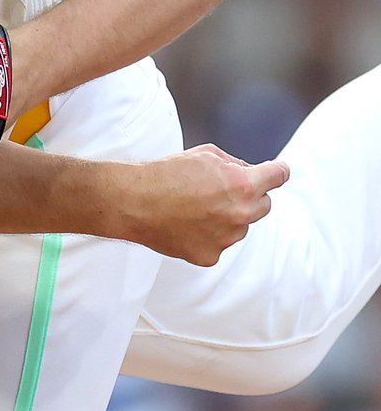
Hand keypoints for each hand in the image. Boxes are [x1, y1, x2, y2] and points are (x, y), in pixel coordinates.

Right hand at [121, 145, 289, 266]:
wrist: (132, 201)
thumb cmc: (165, 173)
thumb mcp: (204, 154)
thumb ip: (234, 163)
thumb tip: (249, 172)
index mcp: (243, 184)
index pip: (279, 176)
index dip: (277, 171)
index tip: (276, 171)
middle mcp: (240, 213)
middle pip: (264, 205)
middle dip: (250, 196)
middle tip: (222, 190)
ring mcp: (226, 238)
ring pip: (240, 226)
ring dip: (228, 217)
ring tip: (194, 207)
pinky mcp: (209, 255)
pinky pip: (218, 243)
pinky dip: (208, 235)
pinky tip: (185, 223)